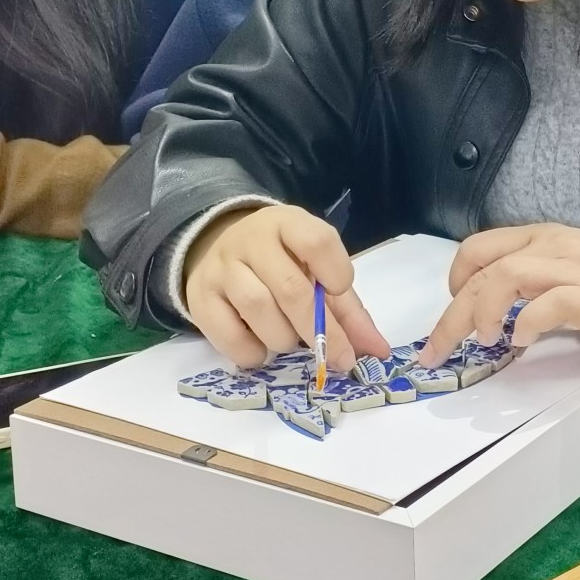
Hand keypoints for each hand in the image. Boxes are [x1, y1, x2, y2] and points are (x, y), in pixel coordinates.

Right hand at [184, 205, 389, 369]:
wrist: (219, 247)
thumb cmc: (282, 261)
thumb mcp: (316, 269)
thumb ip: (348, 309)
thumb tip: (379, 350)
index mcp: (288, 224)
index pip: (316, 241)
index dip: (336, 270)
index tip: (339, 290)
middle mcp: (251, 241)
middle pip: (290, 288)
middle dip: (319, 330)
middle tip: (338, 356)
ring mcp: (221, 268)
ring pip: (258, 310)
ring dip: (284, 338)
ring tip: (290, 340)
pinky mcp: (200, 298)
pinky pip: (229, 336)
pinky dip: (253, 352)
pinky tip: (261, 348)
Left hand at [419, 223, 579, 366]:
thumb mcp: (553, 270)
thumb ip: (520, 277)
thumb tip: (475, 305)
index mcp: (537, 237)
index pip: (479, 246)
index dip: (456, 277)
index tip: (453, 308)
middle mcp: (551, 246)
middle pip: (487, 269)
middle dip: (455, 312)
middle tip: (439, 350)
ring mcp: (574, 268)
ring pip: (511, 274)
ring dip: (486, 310)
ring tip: (486, 339)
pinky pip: (553, 302)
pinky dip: (529, 322)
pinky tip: (523, 341)